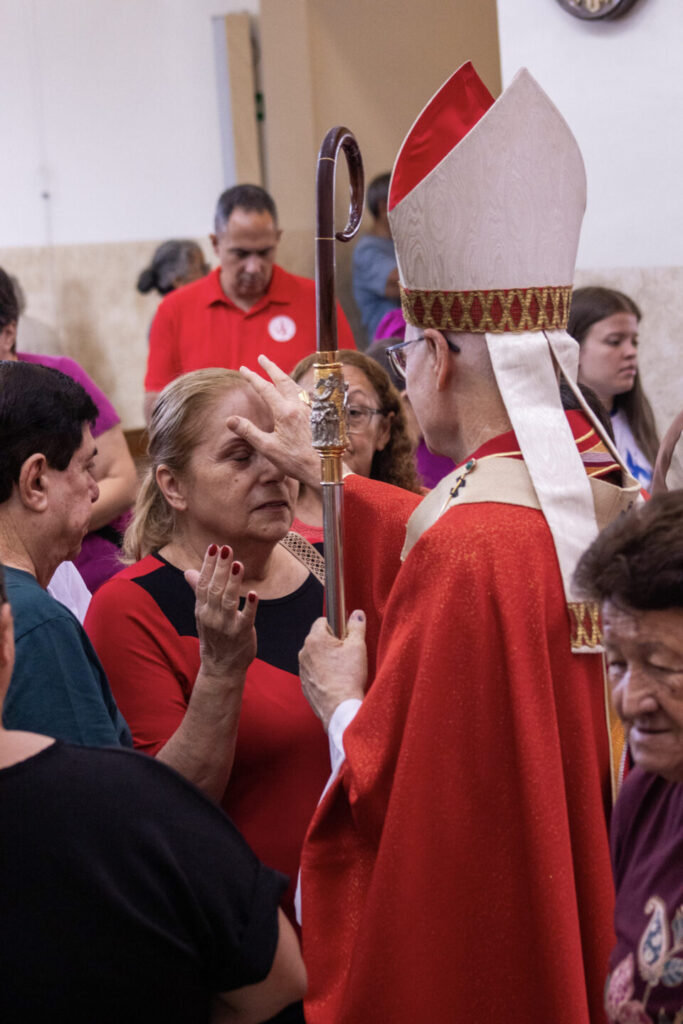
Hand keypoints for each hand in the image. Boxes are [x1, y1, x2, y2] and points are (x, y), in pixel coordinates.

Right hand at [185, 545, 257, 678]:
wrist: (220, 668)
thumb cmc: (214, 636)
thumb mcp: (202, 614)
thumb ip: (199, 591)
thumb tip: (189, 571)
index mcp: (202, 609)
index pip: (203, 583)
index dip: (208, 565)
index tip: (213, 547)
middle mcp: (211, 616)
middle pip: (215, 588)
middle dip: (220, 568)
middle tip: (226, 549)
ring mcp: (226, 626)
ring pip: (228, 600)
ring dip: (233, 582)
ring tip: (238, 564)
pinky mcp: (242, 634)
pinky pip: (246, 618)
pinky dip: (249, 606)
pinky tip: (252, 593)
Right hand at [228, 355, 319, 488]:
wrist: (324, 468)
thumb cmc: (296, 461)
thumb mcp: (268, 448)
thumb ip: (249, 432)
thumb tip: (230, 420)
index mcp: (285, 411)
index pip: (265, 388)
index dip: (252, 377)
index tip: (243, 369)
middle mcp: (299, 406)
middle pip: (283, 379)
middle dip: (271, 367)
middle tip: (261, 358)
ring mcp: (311, 409)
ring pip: (296, 386)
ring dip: (284, 376)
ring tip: (276, 372)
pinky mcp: (318, 415)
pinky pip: (305, 395)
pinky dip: (296, 388)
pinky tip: (296, 392)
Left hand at [299, 611, 366, 730]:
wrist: (340, 708)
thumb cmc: (349, 677)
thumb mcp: (358, 647)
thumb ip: (356, 626)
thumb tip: (357, 613)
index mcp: (315, 639)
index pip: (323, 621)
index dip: (337, 626)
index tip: (346, 635)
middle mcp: (304, 652)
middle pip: (319, 639)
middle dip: (332, 643)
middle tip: (347, 654)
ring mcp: (302, 669)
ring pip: (316, 656)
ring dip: (327, 658)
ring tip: (343, 670)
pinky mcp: (304, 684)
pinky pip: (314, 672)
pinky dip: (323, 673)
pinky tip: (336, 681)